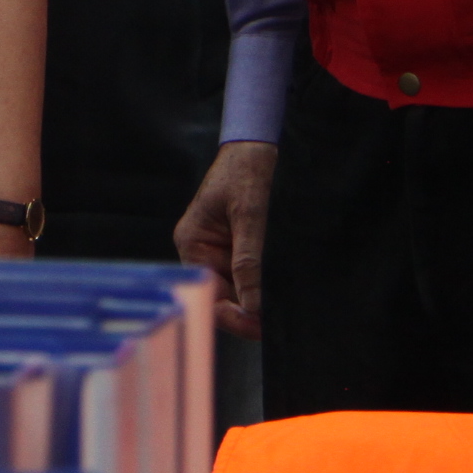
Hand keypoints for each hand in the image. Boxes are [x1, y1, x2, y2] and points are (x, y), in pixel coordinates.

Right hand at [172, 141, 274, 337]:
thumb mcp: (249, 217)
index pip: (207, 292)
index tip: (258, 327)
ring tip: (280, 311)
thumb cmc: (245, 172)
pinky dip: (261, 285)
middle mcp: (201, 251)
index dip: (231, 314)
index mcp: (192, 243)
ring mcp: (219, 251)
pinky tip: (277, 293)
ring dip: (256, 299)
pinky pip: (247, 275)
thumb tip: (253, 305)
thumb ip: (249, 262)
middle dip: (246, 311)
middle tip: (275, 325)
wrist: (257, 146)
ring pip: (237, 289)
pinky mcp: (237, 247)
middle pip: (222, 296)